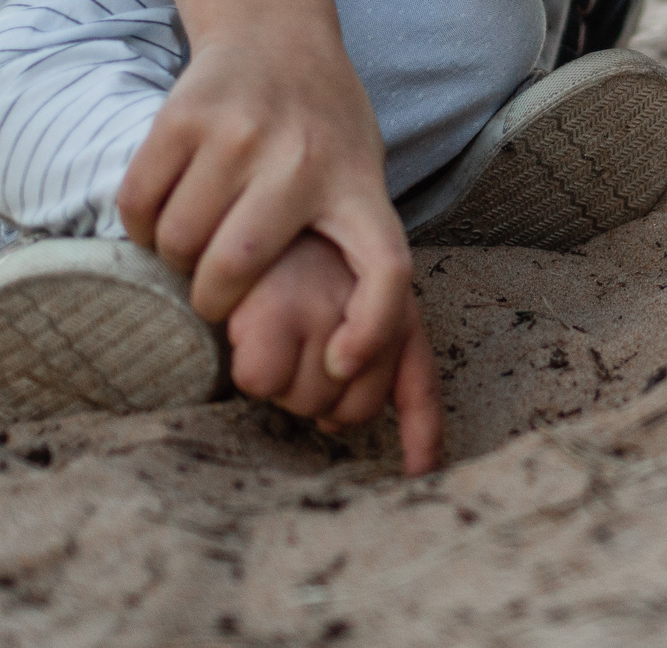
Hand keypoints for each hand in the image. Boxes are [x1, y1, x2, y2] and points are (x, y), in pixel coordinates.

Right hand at [88, 0, 413, 388]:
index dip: (370, 330)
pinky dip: (141, 226)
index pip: (387, 270)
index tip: (340, 366)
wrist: (278, 32)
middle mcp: (302, 157)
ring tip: (192, 243)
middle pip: (236, 268)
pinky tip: (163, 213)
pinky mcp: (183, 113)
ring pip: (179, 241)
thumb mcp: (360, 177)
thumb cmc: (323, 129)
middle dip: (213, 300)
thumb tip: (343, 367)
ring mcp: (240, 131)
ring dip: (173, 260)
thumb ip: (353, 251)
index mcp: (358, 184)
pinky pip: (139, 203)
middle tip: (214, 292)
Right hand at [224, 230, 443, 473]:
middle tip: (294, 350)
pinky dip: (246, 368)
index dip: (422, 434)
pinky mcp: (275, 310)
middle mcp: (371, 309)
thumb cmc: (295, 251)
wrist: (254, 193)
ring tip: (269, 329)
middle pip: (353, 410)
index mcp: (396, 303)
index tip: (420, 472)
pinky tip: (244, 329)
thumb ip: (362, 349)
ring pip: (303, 401)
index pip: (418, 381)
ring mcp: (327, 310)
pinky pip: (261, 382)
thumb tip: (334, 425)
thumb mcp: (344, 288)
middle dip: (321, 399)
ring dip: (281, 385)